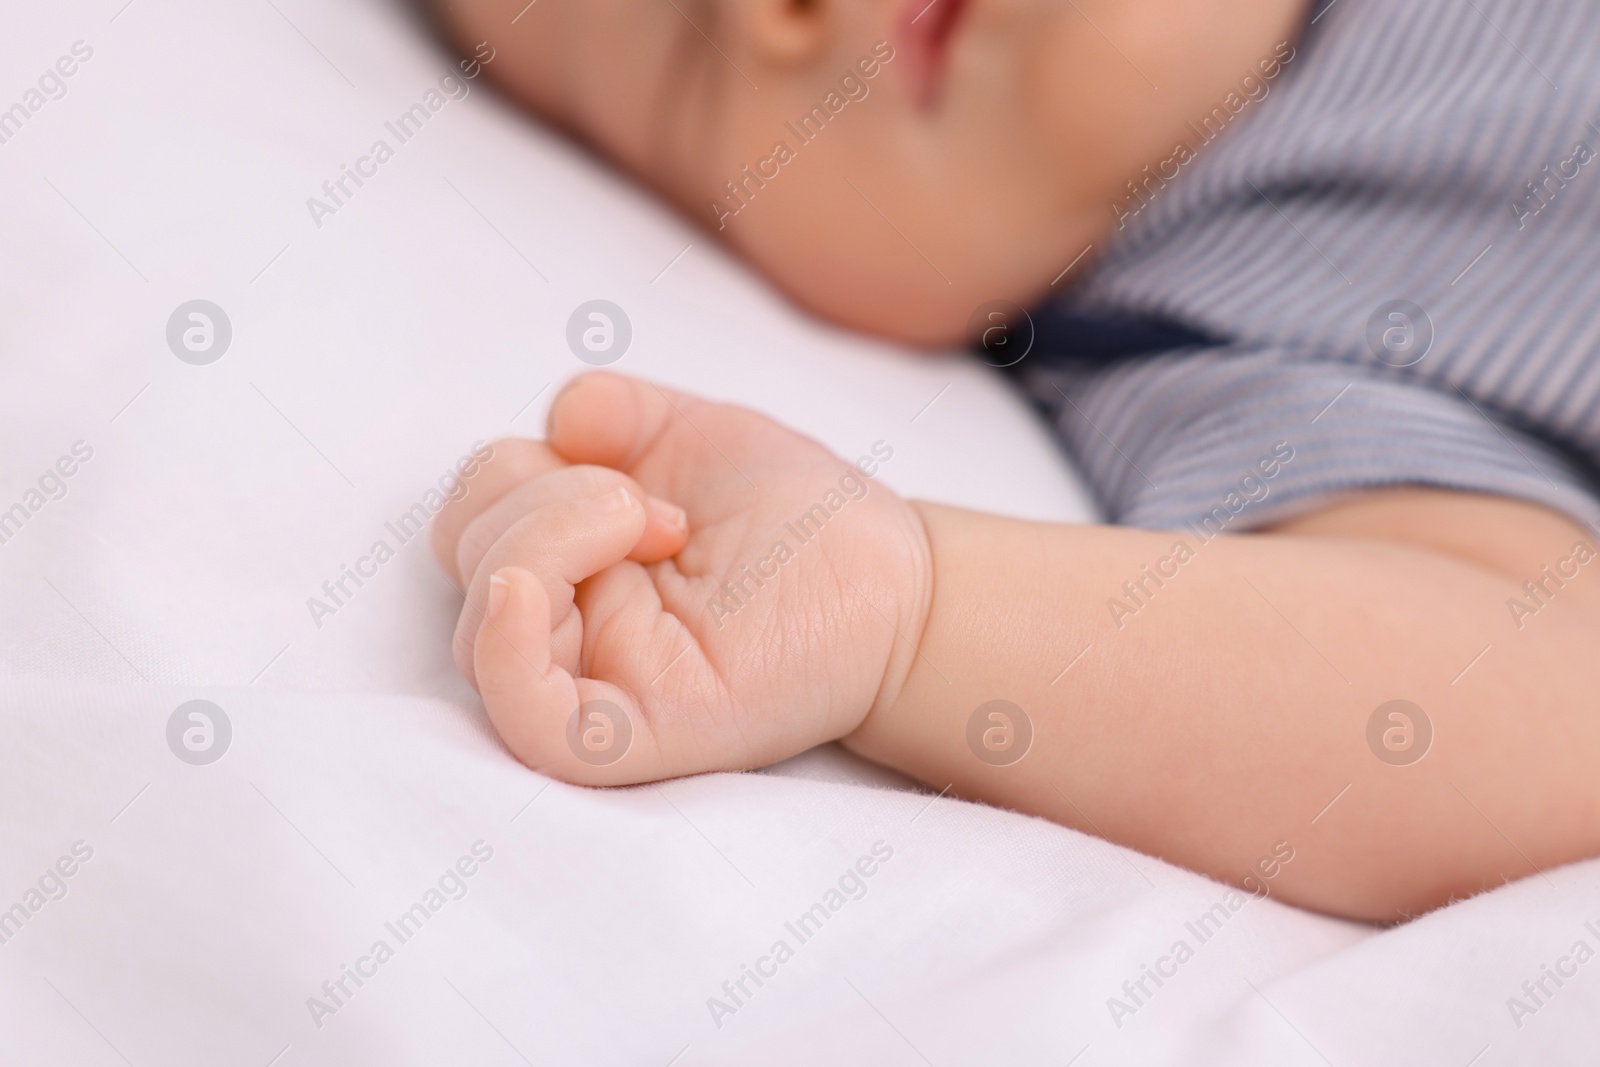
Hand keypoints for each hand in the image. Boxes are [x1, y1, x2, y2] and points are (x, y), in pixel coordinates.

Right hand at [431, 373, 932, 783]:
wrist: (898, 582)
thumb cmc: (802, 518)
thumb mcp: (697, 436)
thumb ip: (616, 412)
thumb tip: (561, 419)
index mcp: (570, 559)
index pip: (474, 516)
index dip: (526, 470)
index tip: (638, 476)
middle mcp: (570, 624)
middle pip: (467, 562)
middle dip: (540, 501)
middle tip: (655, 509)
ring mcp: (598, 682)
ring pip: (479, 634)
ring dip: (544, 542)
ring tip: (656, 527)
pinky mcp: (635, 734)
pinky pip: (528, 718)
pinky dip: (501, 650)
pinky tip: (521, 592)